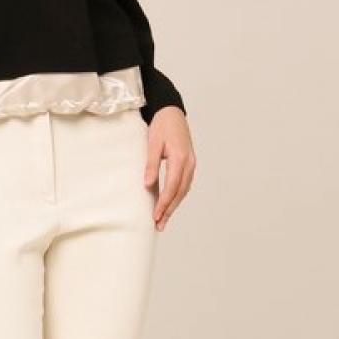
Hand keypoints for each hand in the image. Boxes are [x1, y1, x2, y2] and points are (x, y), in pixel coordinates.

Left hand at [144, 106, 195, 231]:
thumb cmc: (161, 126)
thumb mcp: (152, 143)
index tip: (156, 216)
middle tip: (159, 225)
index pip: (172, 187)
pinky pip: (184, 185)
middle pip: (179, 193)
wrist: (172, 112)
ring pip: (183, 190)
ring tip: (163, 220)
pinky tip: (170, 205)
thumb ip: (151, 164)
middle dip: (169, 210)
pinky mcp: (189, 164)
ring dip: (173, 206)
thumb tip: (147, 185)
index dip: (164, 203)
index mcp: (180, 158)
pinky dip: (177, 197)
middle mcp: (189, 163)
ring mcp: (191, 164)